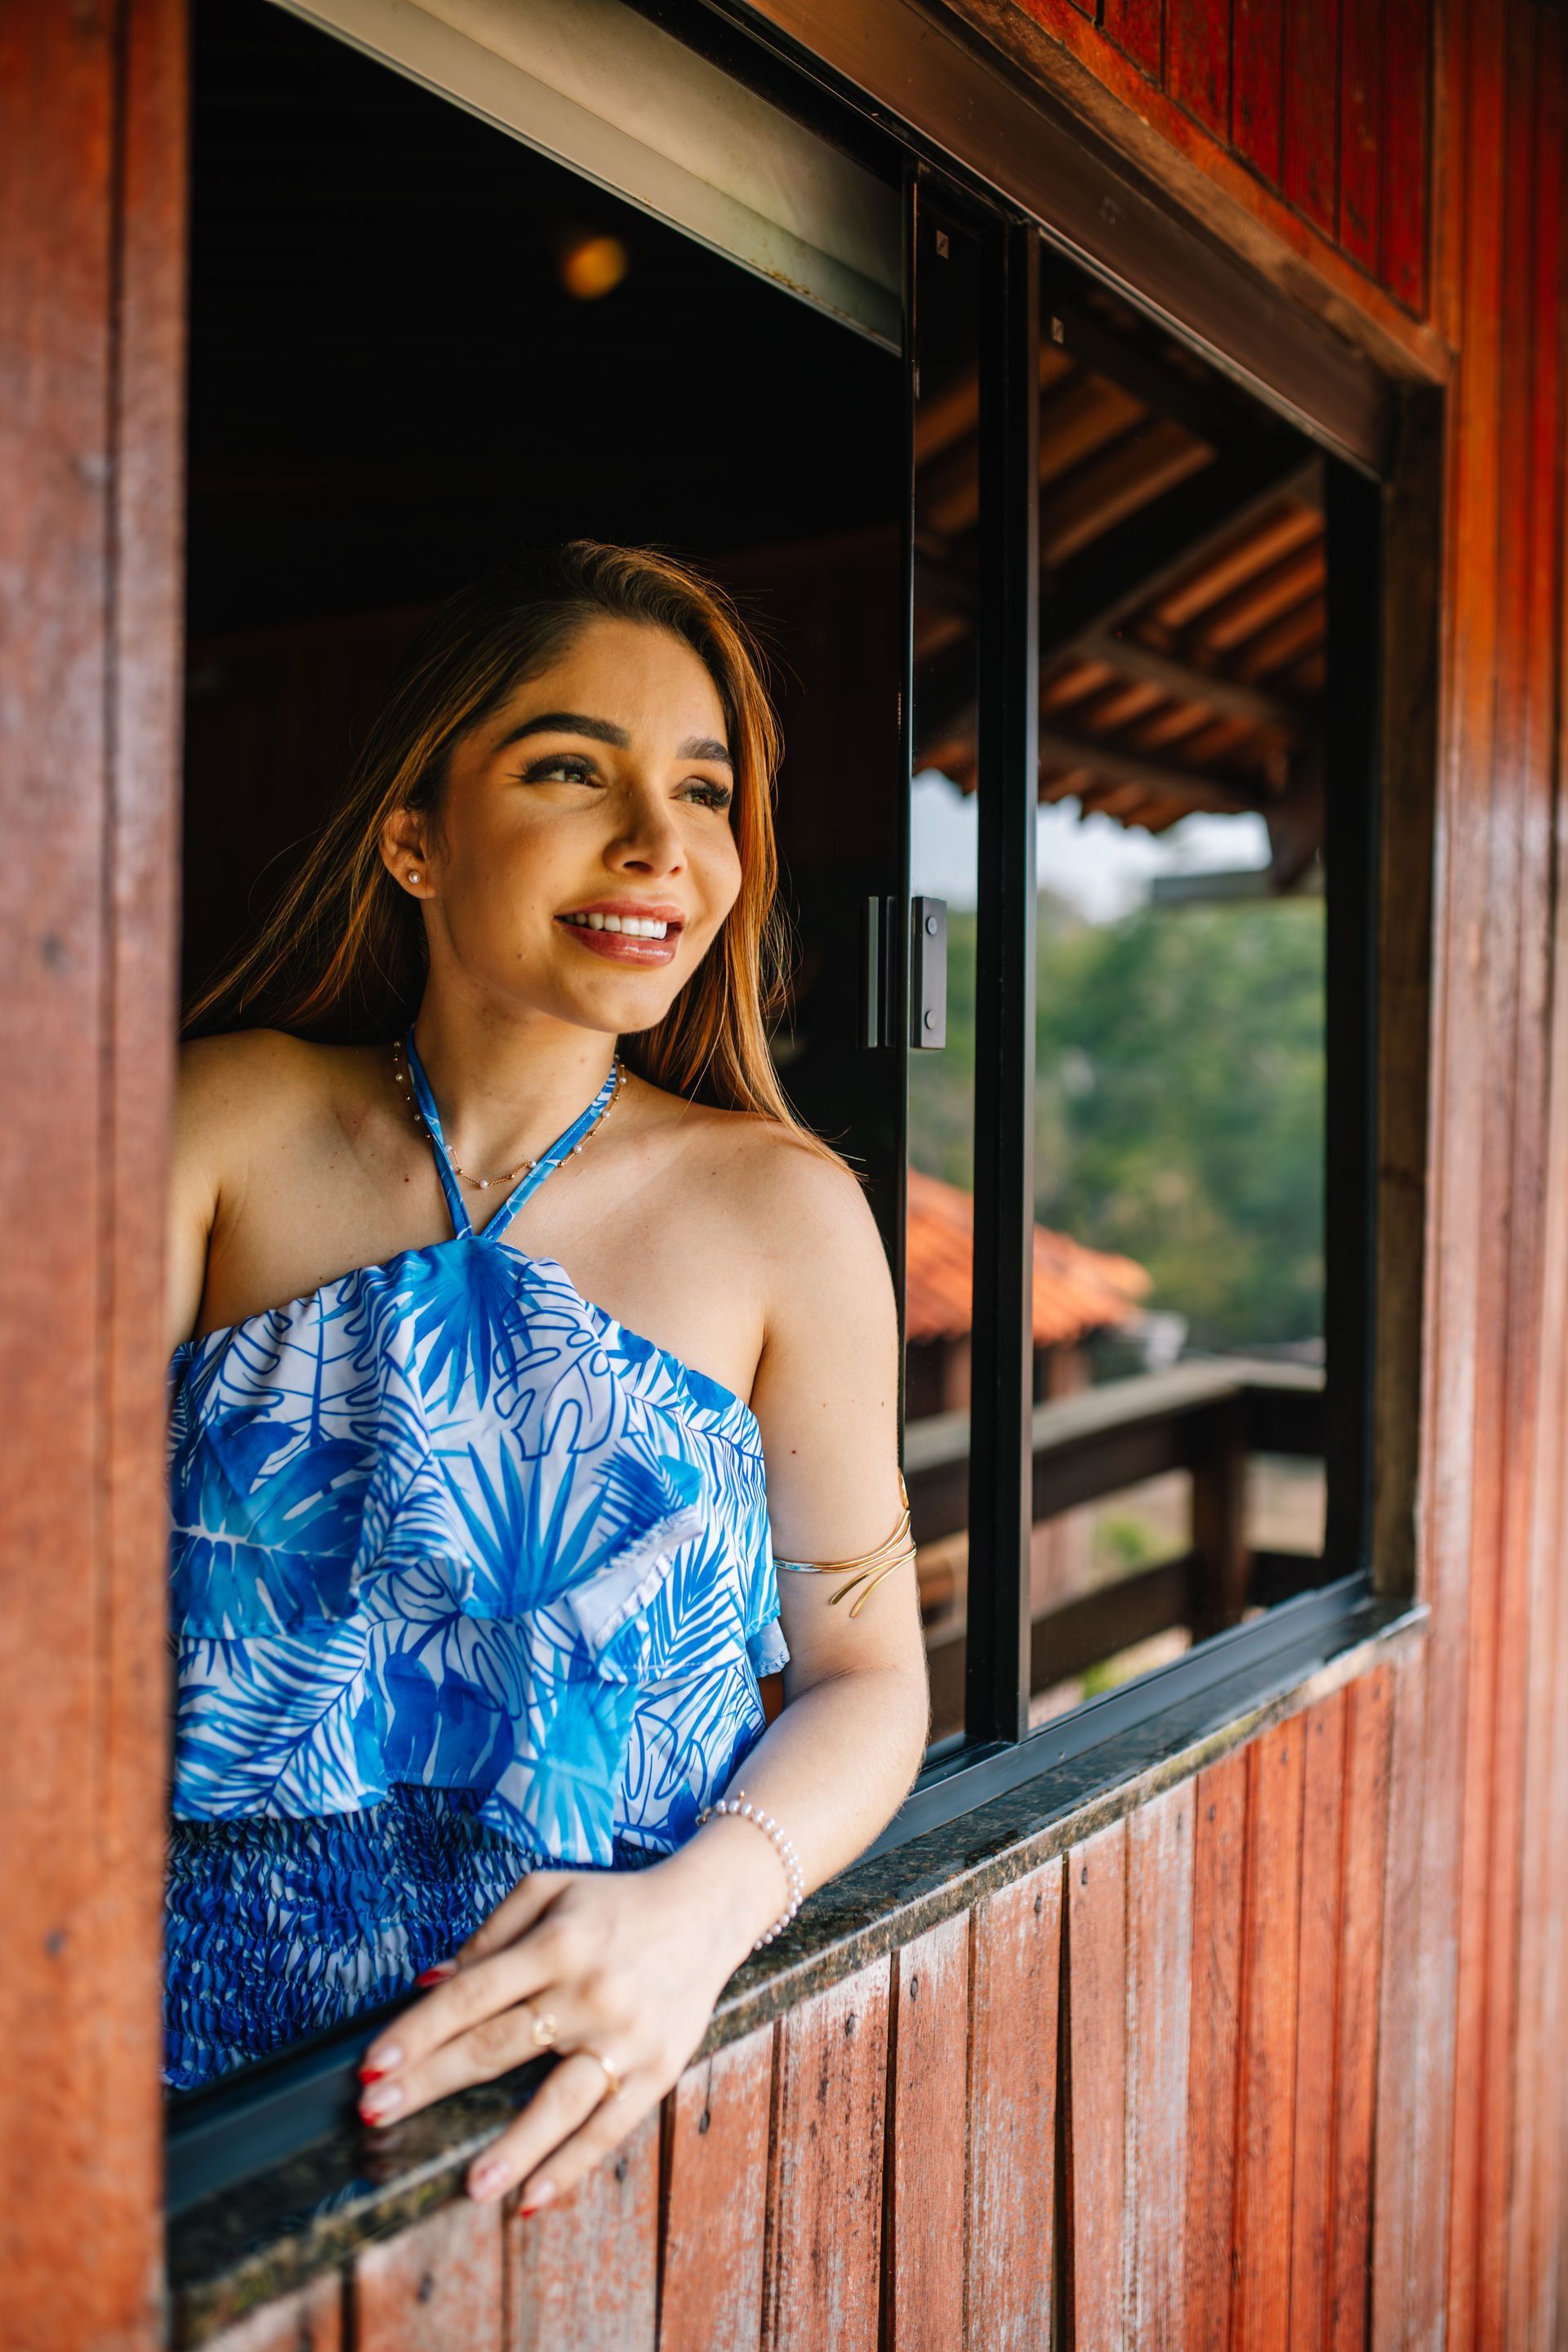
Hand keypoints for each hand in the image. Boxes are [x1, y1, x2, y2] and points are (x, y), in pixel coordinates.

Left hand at [355, 1846, 765, 2210]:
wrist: (706, 1909)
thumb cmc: (613, 1903)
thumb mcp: (549, 1891)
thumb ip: (487, 1935)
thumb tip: (427, 1984)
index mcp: (556, 1942)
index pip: (471, 1992)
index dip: (418, 2031)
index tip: (371, 2065)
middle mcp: (588, 1990)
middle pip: (499, 2045)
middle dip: (432, 2083)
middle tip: (376, 2115)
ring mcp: (625, 2035)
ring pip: (561, 2100)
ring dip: (513, 2147)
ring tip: (470, 2186)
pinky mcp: (658, 2070)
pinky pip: (610, 2127)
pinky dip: (572, 2166)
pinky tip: (532, 2199)